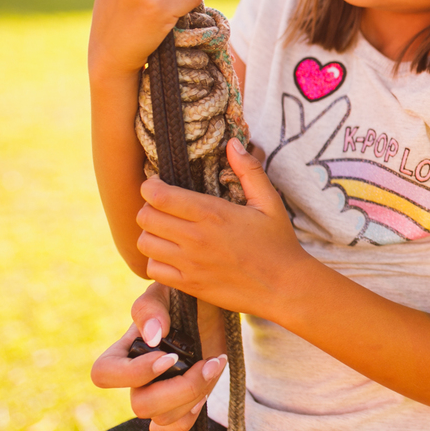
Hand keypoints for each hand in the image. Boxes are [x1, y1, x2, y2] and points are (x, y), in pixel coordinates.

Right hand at [90, 282, 227, 430]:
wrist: (212, 306)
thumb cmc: (181, 294)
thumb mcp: (164, 291)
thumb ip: (151, 309)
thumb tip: (152, 336)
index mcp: (124, 351)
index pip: (104, 375)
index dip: (134, 374)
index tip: (168, 356)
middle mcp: (137, 377)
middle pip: (140, 406)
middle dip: (179, 389)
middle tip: (206, 363)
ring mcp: (159, 393)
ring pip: (162, 419)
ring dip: (194, 396)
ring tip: (213, 365)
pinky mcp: (181, 403)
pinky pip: (172, 429)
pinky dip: (190, 417)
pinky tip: (206, 389)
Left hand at [136, 139, 307, 315]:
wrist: (284, 287)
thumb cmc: (279, 242)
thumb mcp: (269, 201)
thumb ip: (249, 170)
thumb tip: (233, 142)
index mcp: (212, 213)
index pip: (158, 195)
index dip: (151, 186)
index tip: (160, 185)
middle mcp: (195, 238)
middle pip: (145, 217)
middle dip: (149, 208)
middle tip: (163, 207)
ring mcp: (190, 264)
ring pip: (145, 243)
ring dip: (151, 234)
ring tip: (167, 231)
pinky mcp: (189, 285)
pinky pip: (152, 270)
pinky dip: (157, 260)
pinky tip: (173, 255)